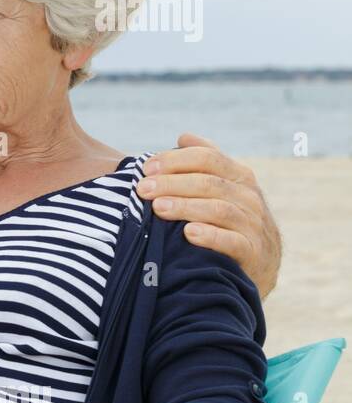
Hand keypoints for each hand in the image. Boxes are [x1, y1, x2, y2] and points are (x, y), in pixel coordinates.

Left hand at [136, 133, 281, 297]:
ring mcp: (254, 224)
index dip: (175, 160)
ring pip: (218, 209)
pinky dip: (210, 236)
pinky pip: (232, 241)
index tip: (146, 168)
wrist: (260, 265)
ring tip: (157, 208)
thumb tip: (183, 137)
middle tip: (142, 188)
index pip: (207, 157)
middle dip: (172, 183)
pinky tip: (188, 233)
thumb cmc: (230, 222)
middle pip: (209, 182)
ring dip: (185, 207)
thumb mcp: (223, 189)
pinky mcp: (253, 252)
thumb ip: (205, 163)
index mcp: (239, 176)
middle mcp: (250, 197)